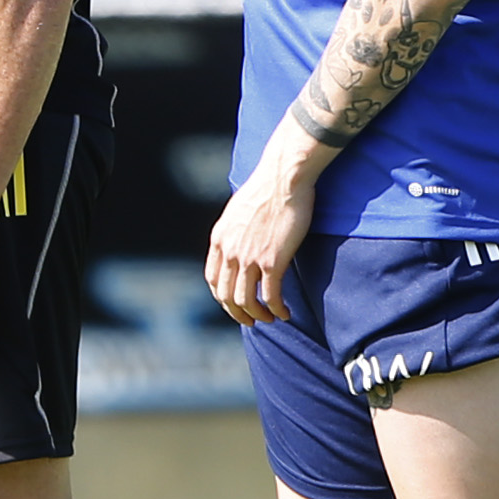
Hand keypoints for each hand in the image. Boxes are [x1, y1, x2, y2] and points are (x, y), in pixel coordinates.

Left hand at [204, 170, 318, 327]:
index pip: (213, 279)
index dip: (223, 297)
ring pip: (246, 300)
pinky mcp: (271, 261)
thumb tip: (242, 239)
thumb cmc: (268, 188)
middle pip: (226, 295)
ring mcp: (248, 257)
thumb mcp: (238, 210)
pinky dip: (276, 309)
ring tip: (269, 318)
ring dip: (257, 315)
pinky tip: (284, 313)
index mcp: (219, 239)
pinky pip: (270, 296)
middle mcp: (229, 251)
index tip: (235, 303)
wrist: (283, 178)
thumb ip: (235, 230)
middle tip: (251, 320)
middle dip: (238, 313)